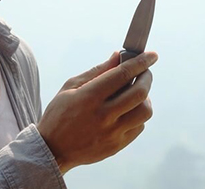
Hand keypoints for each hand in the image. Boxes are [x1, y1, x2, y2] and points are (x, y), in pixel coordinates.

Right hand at [37, 50, 156, 173]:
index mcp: (90, 97)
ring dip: (145, 98)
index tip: (152, 55)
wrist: (52, 150)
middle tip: (145, 73)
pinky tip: (127, 111)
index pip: (123, 74)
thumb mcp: (70, 87)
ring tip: (135, 94)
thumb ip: (97, 71)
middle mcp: (103, 116)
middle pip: (140, 92)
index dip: (141, 62)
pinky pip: (139, 127)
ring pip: (145, 111)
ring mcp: (112, 133)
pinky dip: (138, 115)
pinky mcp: (117, 146)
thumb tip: (118, 56)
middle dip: (147, 77)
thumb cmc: (59, 114)